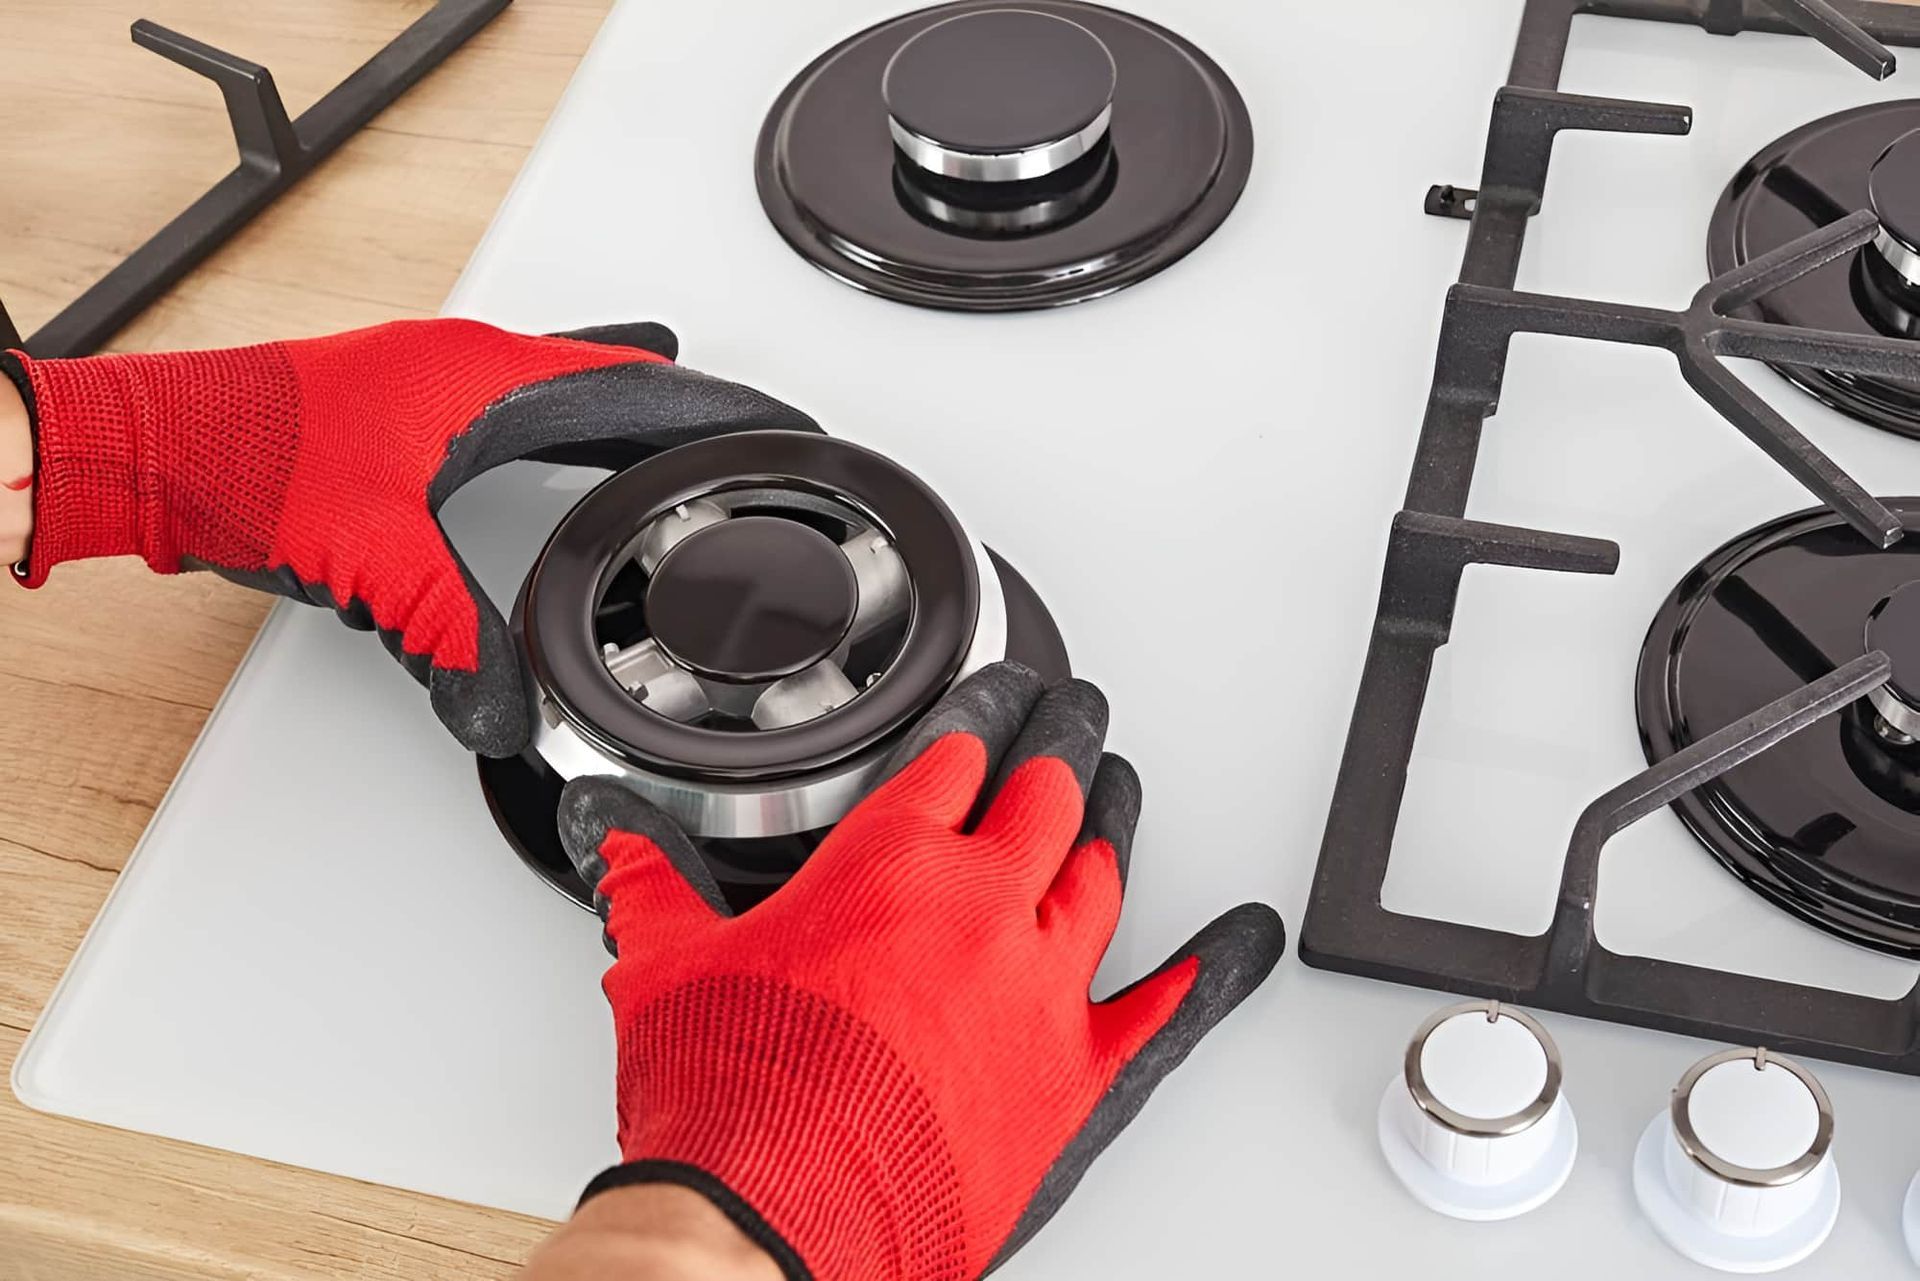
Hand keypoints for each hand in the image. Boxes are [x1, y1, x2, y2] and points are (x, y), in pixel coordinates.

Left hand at [0, 319, 813, 754]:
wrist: (154, 447)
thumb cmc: (245, 462)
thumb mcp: (372, 561)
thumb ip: (451, 635)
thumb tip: (504, 704)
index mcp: (487, 379)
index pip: (640, 391)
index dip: (720, 414)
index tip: (782, 426)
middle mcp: (470, 367)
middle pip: (618, 380)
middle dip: (694, 408)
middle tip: (757, 431)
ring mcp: (438, 380)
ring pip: (571, 383)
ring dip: (634, 405)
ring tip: (689, 420)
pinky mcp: (408, 409)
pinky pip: (524, 402)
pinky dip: (571, 415)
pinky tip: (567, 437)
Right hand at [558, 662, 1284, 1280]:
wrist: (769, 1225)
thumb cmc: (732, 1101)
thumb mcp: (666, 966)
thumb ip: (651, 884)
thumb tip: (615, 841)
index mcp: (890, 866)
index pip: (956, 752)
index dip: (983, 710)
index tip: (998, 694)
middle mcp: (978, 911)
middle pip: (1045, 793)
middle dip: (1060, 740)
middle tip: (1074, 713)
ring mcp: (1038, 992)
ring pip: (1102, 874)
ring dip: (1112, 820)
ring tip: (1117, 785)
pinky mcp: (1075, 1078)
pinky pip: (1167, 1009)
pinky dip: (1213, 969)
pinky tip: (1243, 938)